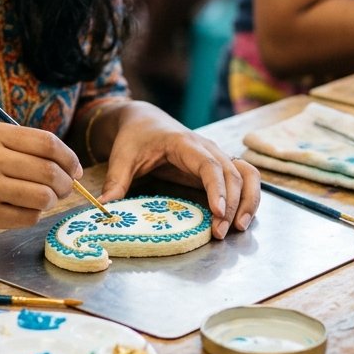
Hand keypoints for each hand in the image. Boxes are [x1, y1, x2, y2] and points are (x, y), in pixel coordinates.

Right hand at [0, 122, 82, 236]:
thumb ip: (22, 147)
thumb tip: (68, 164)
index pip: (47, 142)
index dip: (69, 158)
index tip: (75, 170)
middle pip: (50, 171)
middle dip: (66, 184)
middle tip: (64, 189)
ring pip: (43, 196)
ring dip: (50, 202)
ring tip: (42, 201)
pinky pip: (27, 217)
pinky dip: (33, 216)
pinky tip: (22, 211)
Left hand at [100, 101, 259, 239]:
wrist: (144, 120)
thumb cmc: (134, 138)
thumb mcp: (122, 157)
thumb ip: (116, 181)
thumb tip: (104, 207)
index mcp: (184, 143)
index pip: (209, 165)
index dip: (217, 189)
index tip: (218, 213)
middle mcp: (207, 148)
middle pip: (232, 173)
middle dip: (233, 204)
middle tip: (220, 233)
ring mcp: (216, 156)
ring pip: (247, 174)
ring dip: (249, 200)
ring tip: (239, 227)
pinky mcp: (218, 166)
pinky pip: (245, 177)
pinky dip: (249, 196)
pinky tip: (242, 218)